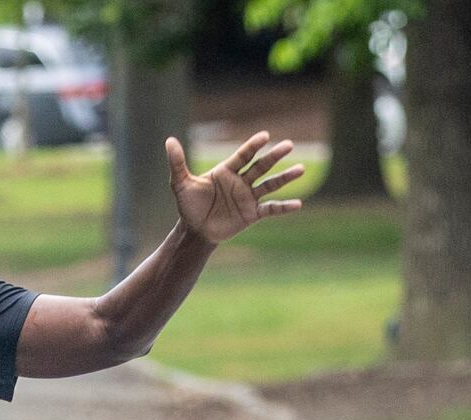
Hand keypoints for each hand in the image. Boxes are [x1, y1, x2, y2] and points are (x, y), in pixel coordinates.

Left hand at [167, 132, 303, 243]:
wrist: (194, 231)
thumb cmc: (188, 206)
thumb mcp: (180, 183)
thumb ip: (177, 162)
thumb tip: (169, 140)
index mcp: (226, 171)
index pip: (243, 155)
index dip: (253, 146)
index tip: (265, 136)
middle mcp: (240, 182)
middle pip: (260, 166)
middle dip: (274, 156)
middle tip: (289, 144)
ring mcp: (248, 197)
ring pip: (269, 184)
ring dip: (285, 177)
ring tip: (301, 169)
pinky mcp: (251, 214)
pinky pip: (270, 209)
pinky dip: (283, 207)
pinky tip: (298, 204)